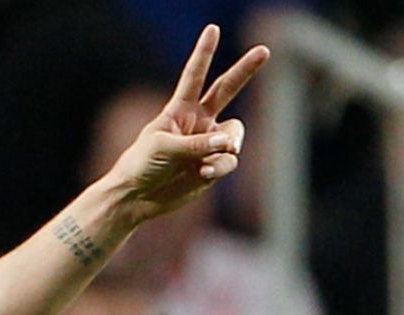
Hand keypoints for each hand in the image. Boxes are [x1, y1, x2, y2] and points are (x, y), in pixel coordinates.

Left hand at [100, 26, 266, 221]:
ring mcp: (209, 142)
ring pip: (234, 134)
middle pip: (227, 89)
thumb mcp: (164, 147)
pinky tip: (203, 174)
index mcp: (180, 109)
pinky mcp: (215, 164)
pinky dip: (219, 166)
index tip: (213, 29)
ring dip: (226, 146)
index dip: (204, 53)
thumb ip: (196, 143)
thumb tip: (227, 144)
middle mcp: (199, 121)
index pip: (195, 75)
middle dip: (245, 70)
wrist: (139, 196)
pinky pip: (229, 160)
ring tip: (206, 162)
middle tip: (264, 50)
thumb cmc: (142, 165)